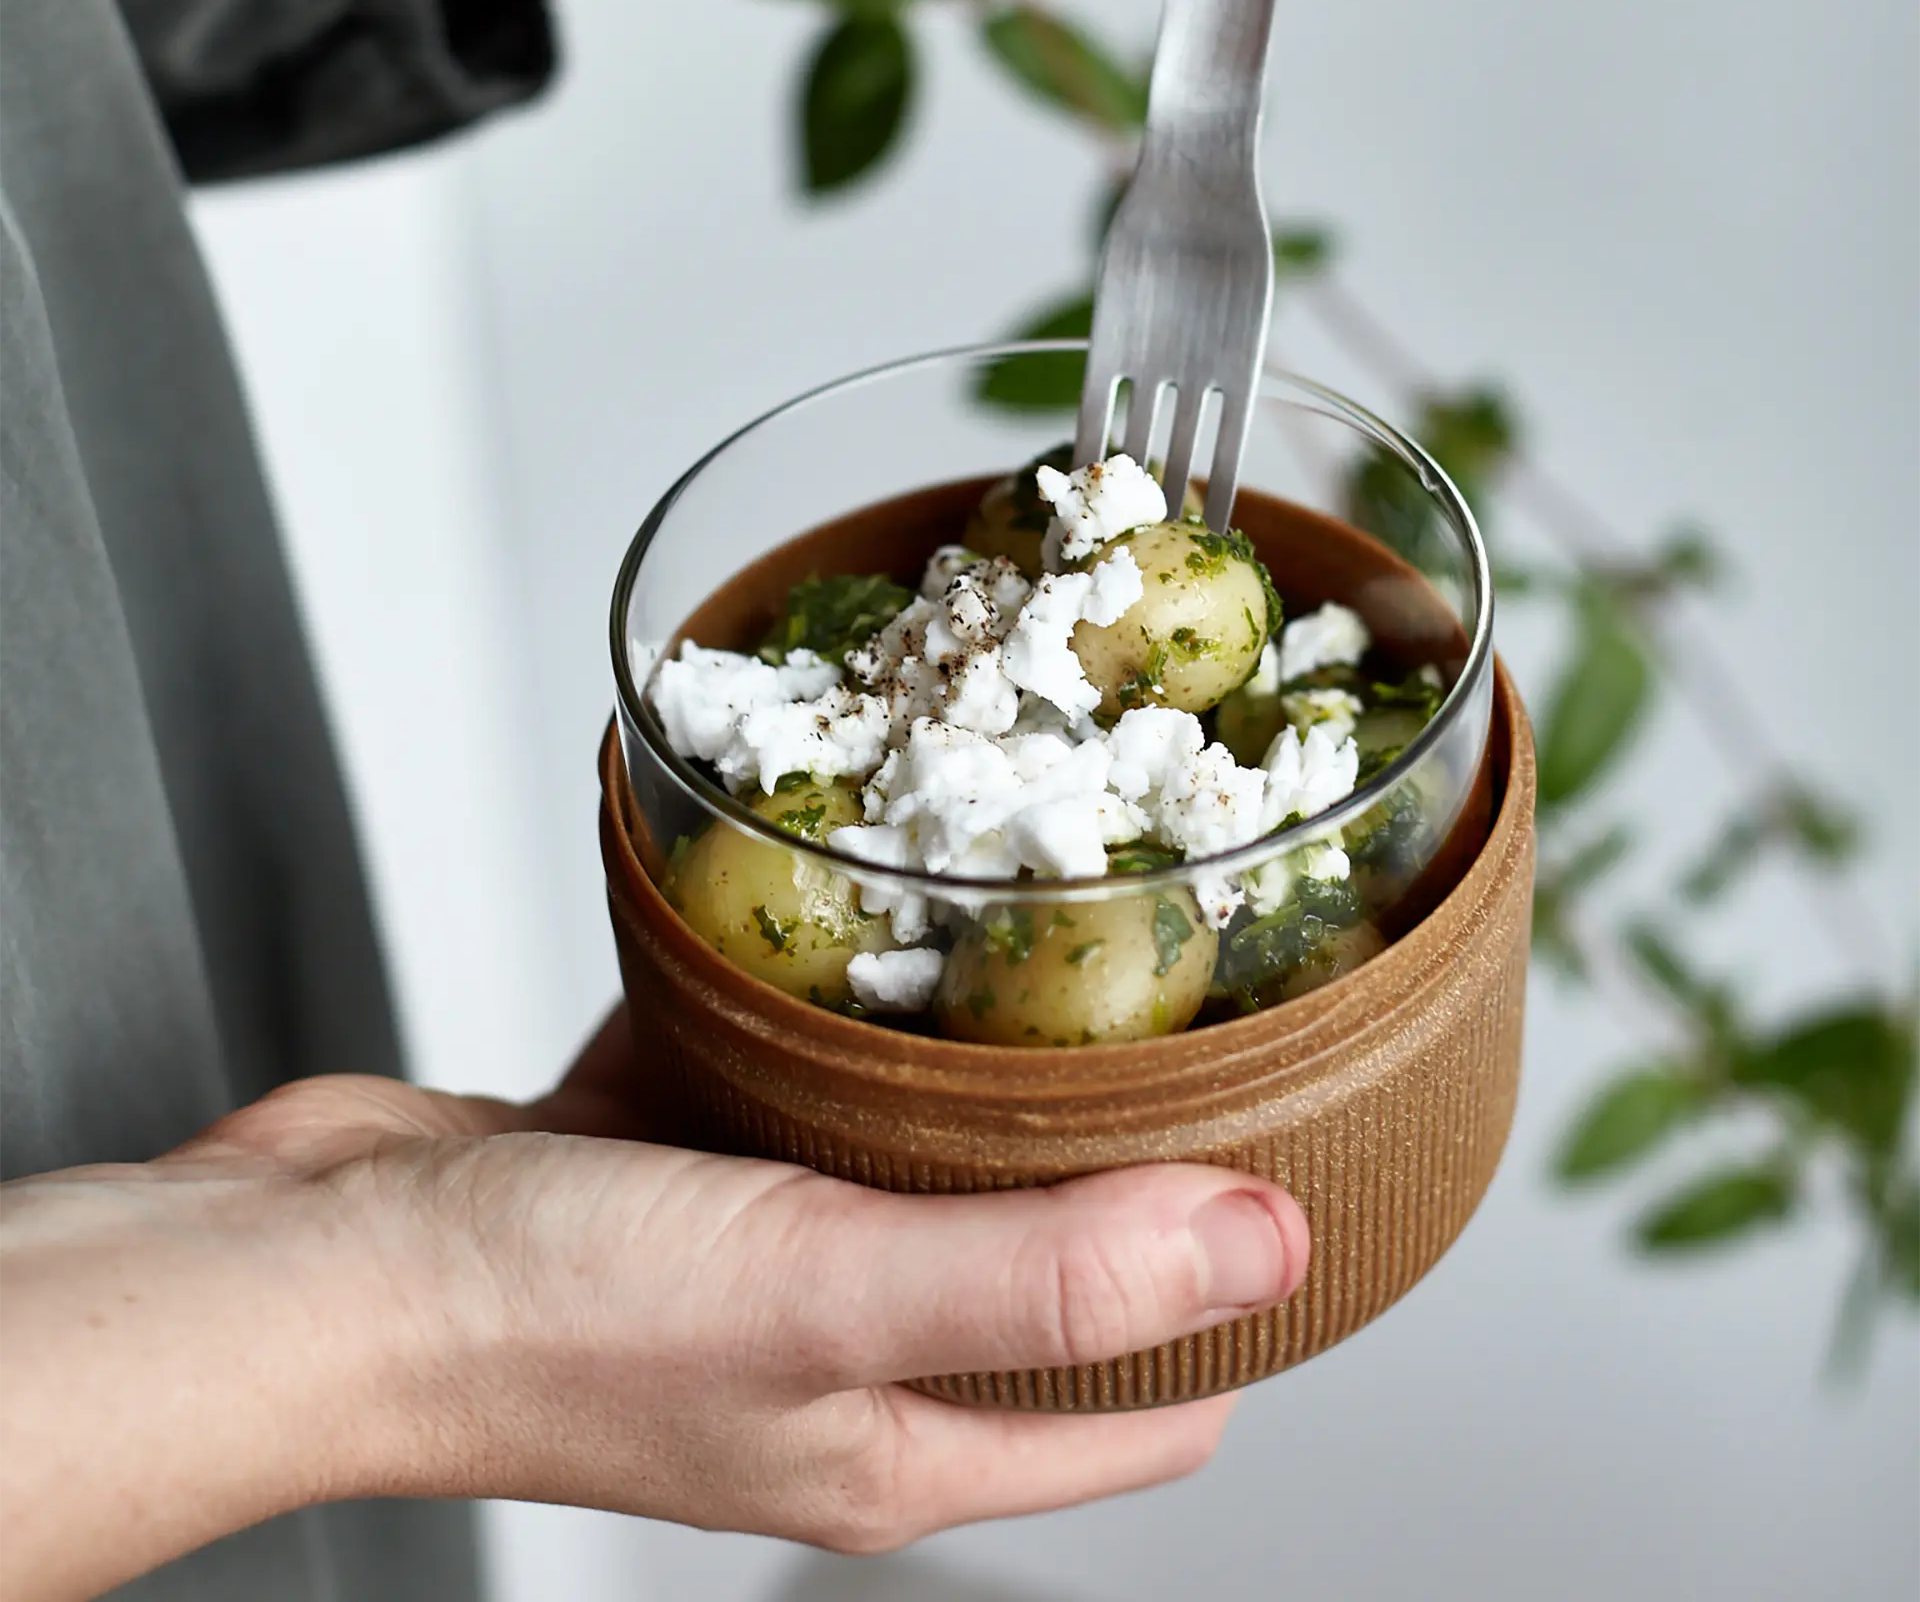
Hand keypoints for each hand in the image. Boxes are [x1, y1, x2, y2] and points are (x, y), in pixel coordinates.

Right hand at [1, 1013, 1308, 1594]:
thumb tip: (1267, 1247)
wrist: (308, 1260)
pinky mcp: (677, 1163)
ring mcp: (756, 1254)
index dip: (1236, 1309)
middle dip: (1119, 1169)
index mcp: (899, 1436)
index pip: (1139, 1406)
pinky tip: (859, 936)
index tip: (1301, 1178)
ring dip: (971, 1079)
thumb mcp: (828, 1291)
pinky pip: (792, 1083)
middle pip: (1039, 1267)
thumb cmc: (537, 1317)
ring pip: (916, 1159)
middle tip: (1193, 1032)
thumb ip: (1049, 1273)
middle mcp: (840, 1355)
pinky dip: (831, 1024)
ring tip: (1051, 961)